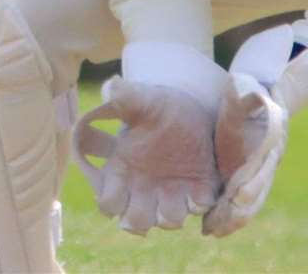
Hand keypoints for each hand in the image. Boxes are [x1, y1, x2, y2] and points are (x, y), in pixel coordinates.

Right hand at [74, 77, 219, 234]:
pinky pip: (198, 207)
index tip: (120, 183)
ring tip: (176, 191)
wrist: (188, 107)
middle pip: (136, 222)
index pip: (108, 203)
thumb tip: (109, 86)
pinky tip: (197, 189)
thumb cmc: (156, 106)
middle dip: (142, 217)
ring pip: (168, 221)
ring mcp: (172, 193)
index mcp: (122, 171)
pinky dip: (198, 202)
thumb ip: (124, 97)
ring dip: (171, 212)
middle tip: (150, 196)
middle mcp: (144, 189)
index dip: (110, 202)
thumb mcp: (141, 100)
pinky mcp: (198, 190)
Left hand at [198, 24, 307, 236]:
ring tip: (211, 230)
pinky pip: (239, 195)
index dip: (249, 182)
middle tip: (217, 226)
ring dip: (231, 216)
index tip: (236, 197)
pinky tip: (211, 225)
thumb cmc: (254, 81)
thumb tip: (250, 91)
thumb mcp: (249, 82)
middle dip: (237, 210)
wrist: (267, 81)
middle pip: (255, 190)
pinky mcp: (245, 168)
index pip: (260, 165)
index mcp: (270, 138)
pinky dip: (228, 211)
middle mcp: (267, 157)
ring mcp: (258, 165)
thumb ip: (250, 91)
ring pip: (249, 199)